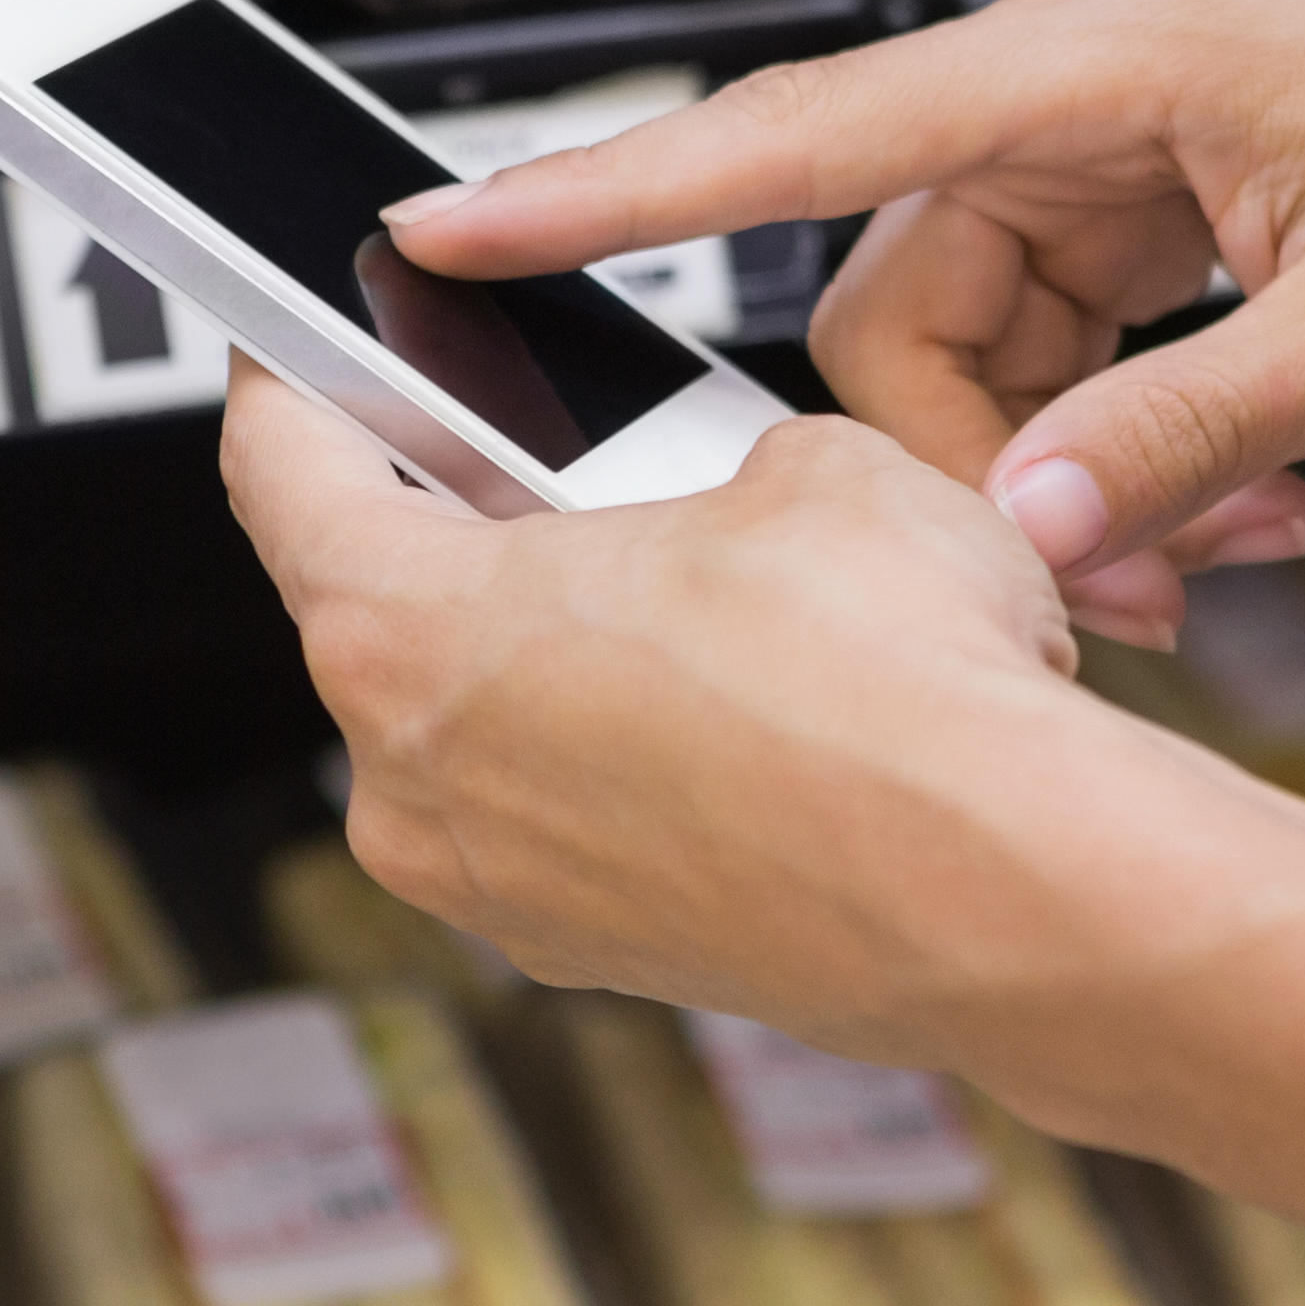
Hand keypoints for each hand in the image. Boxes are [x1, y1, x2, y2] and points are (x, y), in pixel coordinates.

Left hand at [213, 363, 1110, 1049]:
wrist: (1024, 896)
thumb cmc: (901, 698)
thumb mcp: (802, 463)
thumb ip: (702, 461)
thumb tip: (729, 498)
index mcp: (408, 633)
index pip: (280, 470)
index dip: (289, 380)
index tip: (299, 351)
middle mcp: (416, 787)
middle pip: (377, 608)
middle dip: (457, 517)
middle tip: (534, 449)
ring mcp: (503, 890)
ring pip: (479, 723)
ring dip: (550, 646)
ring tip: (679, 577)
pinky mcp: (601, 954)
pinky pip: (567, 813)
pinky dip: (621, 752)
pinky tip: (735, 700)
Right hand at [383, 0, 1304, 641]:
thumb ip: (1176, 443)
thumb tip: (1011, 538)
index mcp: (1102, 56)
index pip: (801, 134)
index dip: (611, 193)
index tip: (453, 228)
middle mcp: (1082, 62)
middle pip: (905, 302)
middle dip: (986, 471)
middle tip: (1141, 596)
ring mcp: (1128, 113)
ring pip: (992, 333)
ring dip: (1080, 465)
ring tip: (1245, 549)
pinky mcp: (1177, 164)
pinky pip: (1079, 318)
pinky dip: (1137, 422)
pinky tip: (1260, 492)